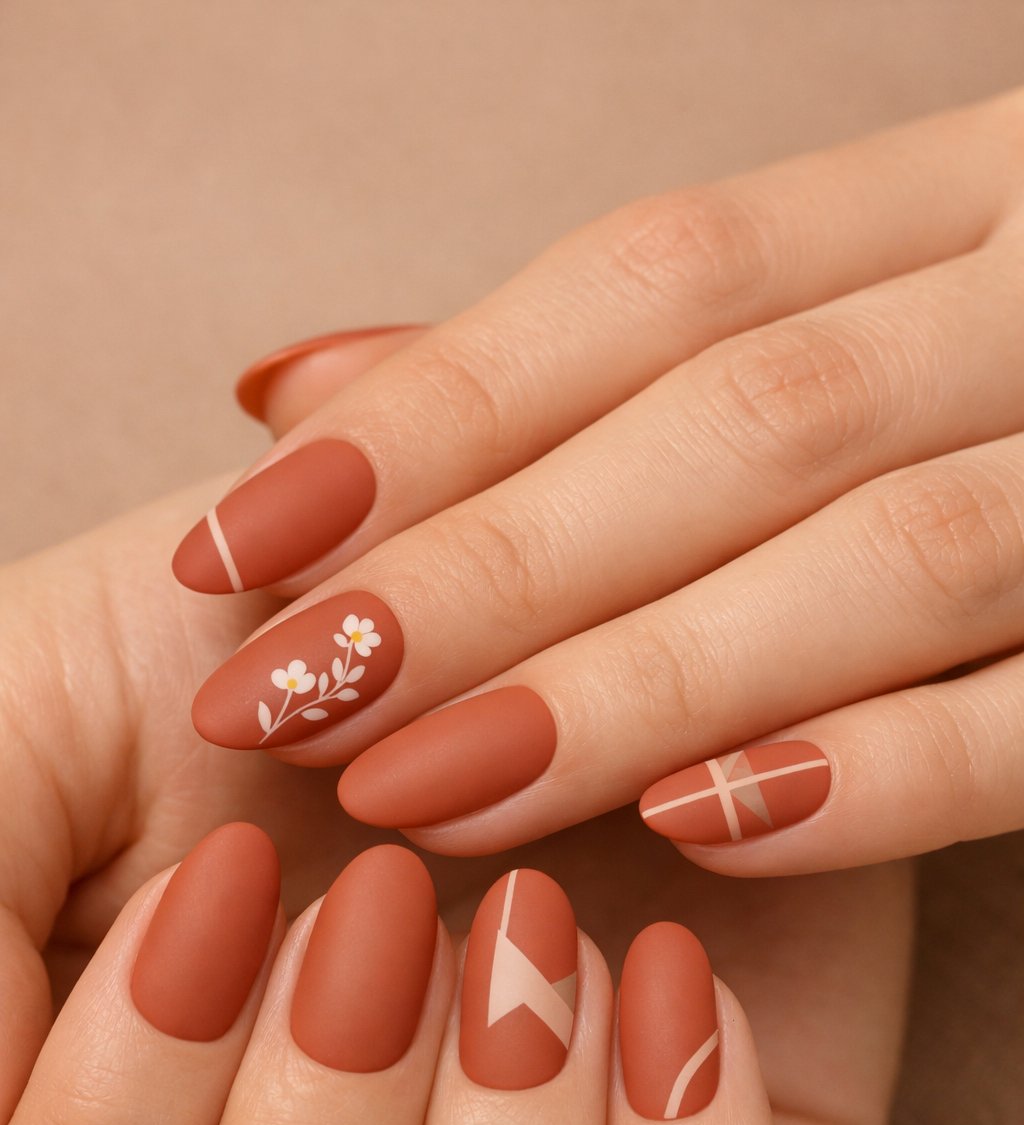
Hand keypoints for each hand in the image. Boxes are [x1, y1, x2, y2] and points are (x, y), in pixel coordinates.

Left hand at [178, 87, 1023, 871]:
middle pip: (740, 417)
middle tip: (294, 694)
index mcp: (960, 195)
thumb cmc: (1015, 374)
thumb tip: (299, 391)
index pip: (658, 279)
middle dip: (496, 567)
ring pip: (883, 561)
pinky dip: (890, 773)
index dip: (439, 409)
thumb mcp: (841, 306)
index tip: (246, 539)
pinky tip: (708, 828)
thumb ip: (588, 365)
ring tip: (433, 785)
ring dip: (641, 684)